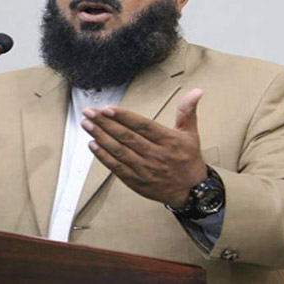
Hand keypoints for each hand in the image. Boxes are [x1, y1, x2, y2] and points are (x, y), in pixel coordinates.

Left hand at [81, 88, 207, 207]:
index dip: (123, 117)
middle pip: (126, 136)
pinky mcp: (136, 181)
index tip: (107, 109)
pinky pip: (117, 167)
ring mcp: (144, 169)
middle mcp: (155, 154)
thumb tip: (196, 91)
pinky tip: (93, 145)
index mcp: (168, 140)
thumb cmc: (188, 160)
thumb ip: (187, 111)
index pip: (142, 125)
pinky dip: (103, 156)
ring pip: (119, 151)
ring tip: (87, 125)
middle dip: (104, 123)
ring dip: (100, 137)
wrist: (191, 191)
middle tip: (89, 112)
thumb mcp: (191, 133)